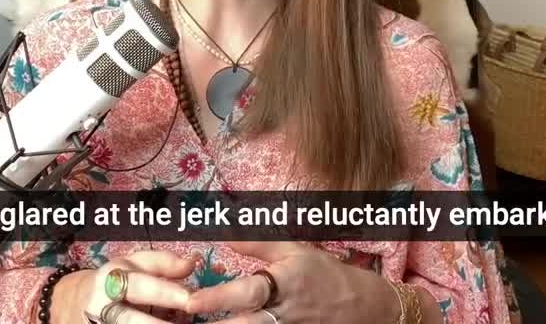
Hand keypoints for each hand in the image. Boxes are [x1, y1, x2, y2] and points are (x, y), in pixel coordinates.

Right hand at [53, 250, 199, 323]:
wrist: (69, 305)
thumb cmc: (112, 282)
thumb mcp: (131, 264)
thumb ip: (162, 262)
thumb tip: (192, 263)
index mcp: (111, 279)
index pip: (140, 286)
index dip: (167, 293)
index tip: (191, 300)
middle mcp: (103, 306)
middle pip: (131, 320)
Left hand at [184, 241, 399, 323]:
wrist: (361, 306)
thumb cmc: (323, 273)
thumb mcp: (293, 250)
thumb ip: (256, 242)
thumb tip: (221, 231)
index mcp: (283, 284)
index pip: (247, 293)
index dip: (218, 298)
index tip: (191, 302)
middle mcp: (283, 313)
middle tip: (185, 322)